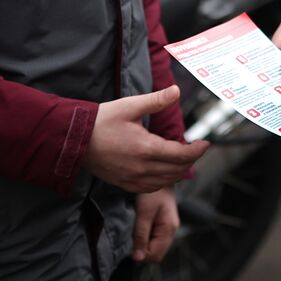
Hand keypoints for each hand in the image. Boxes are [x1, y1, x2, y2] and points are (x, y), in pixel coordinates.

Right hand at [83, 85, 208, 192]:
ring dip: (179, 172)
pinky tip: (165, 171)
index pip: (181, 154)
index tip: (205, 143)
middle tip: (197, 149)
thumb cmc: (102, 120)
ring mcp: (133, 178)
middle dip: (191, 160)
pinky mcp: (124, 184)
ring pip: (166, 181)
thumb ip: (156, 100)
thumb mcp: (130, 105)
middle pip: (177, 170)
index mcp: (145, 147)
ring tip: (184, 159)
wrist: (75, 140)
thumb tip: (176, 91)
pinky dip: (163, 181)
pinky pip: (151, 188)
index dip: (197, 150)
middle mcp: (141, 167)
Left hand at [132, 187, 178, 262]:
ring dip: (144, 242)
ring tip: (137, 227)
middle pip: (156, 253)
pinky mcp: (165, 224)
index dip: (141, 253)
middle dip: (143, 248)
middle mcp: (172, 230)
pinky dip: (146, 236)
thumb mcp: (144, 212)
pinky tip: (141, 225)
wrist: (160, 175)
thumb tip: (138, 259)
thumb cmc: (153, 192)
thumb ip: (141, 235)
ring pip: (155, 247)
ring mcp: (169, 227)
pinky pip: (155, 238)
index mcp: (169, 229)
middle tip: (133, 233)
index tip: (131, 242)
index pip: (155, 255)